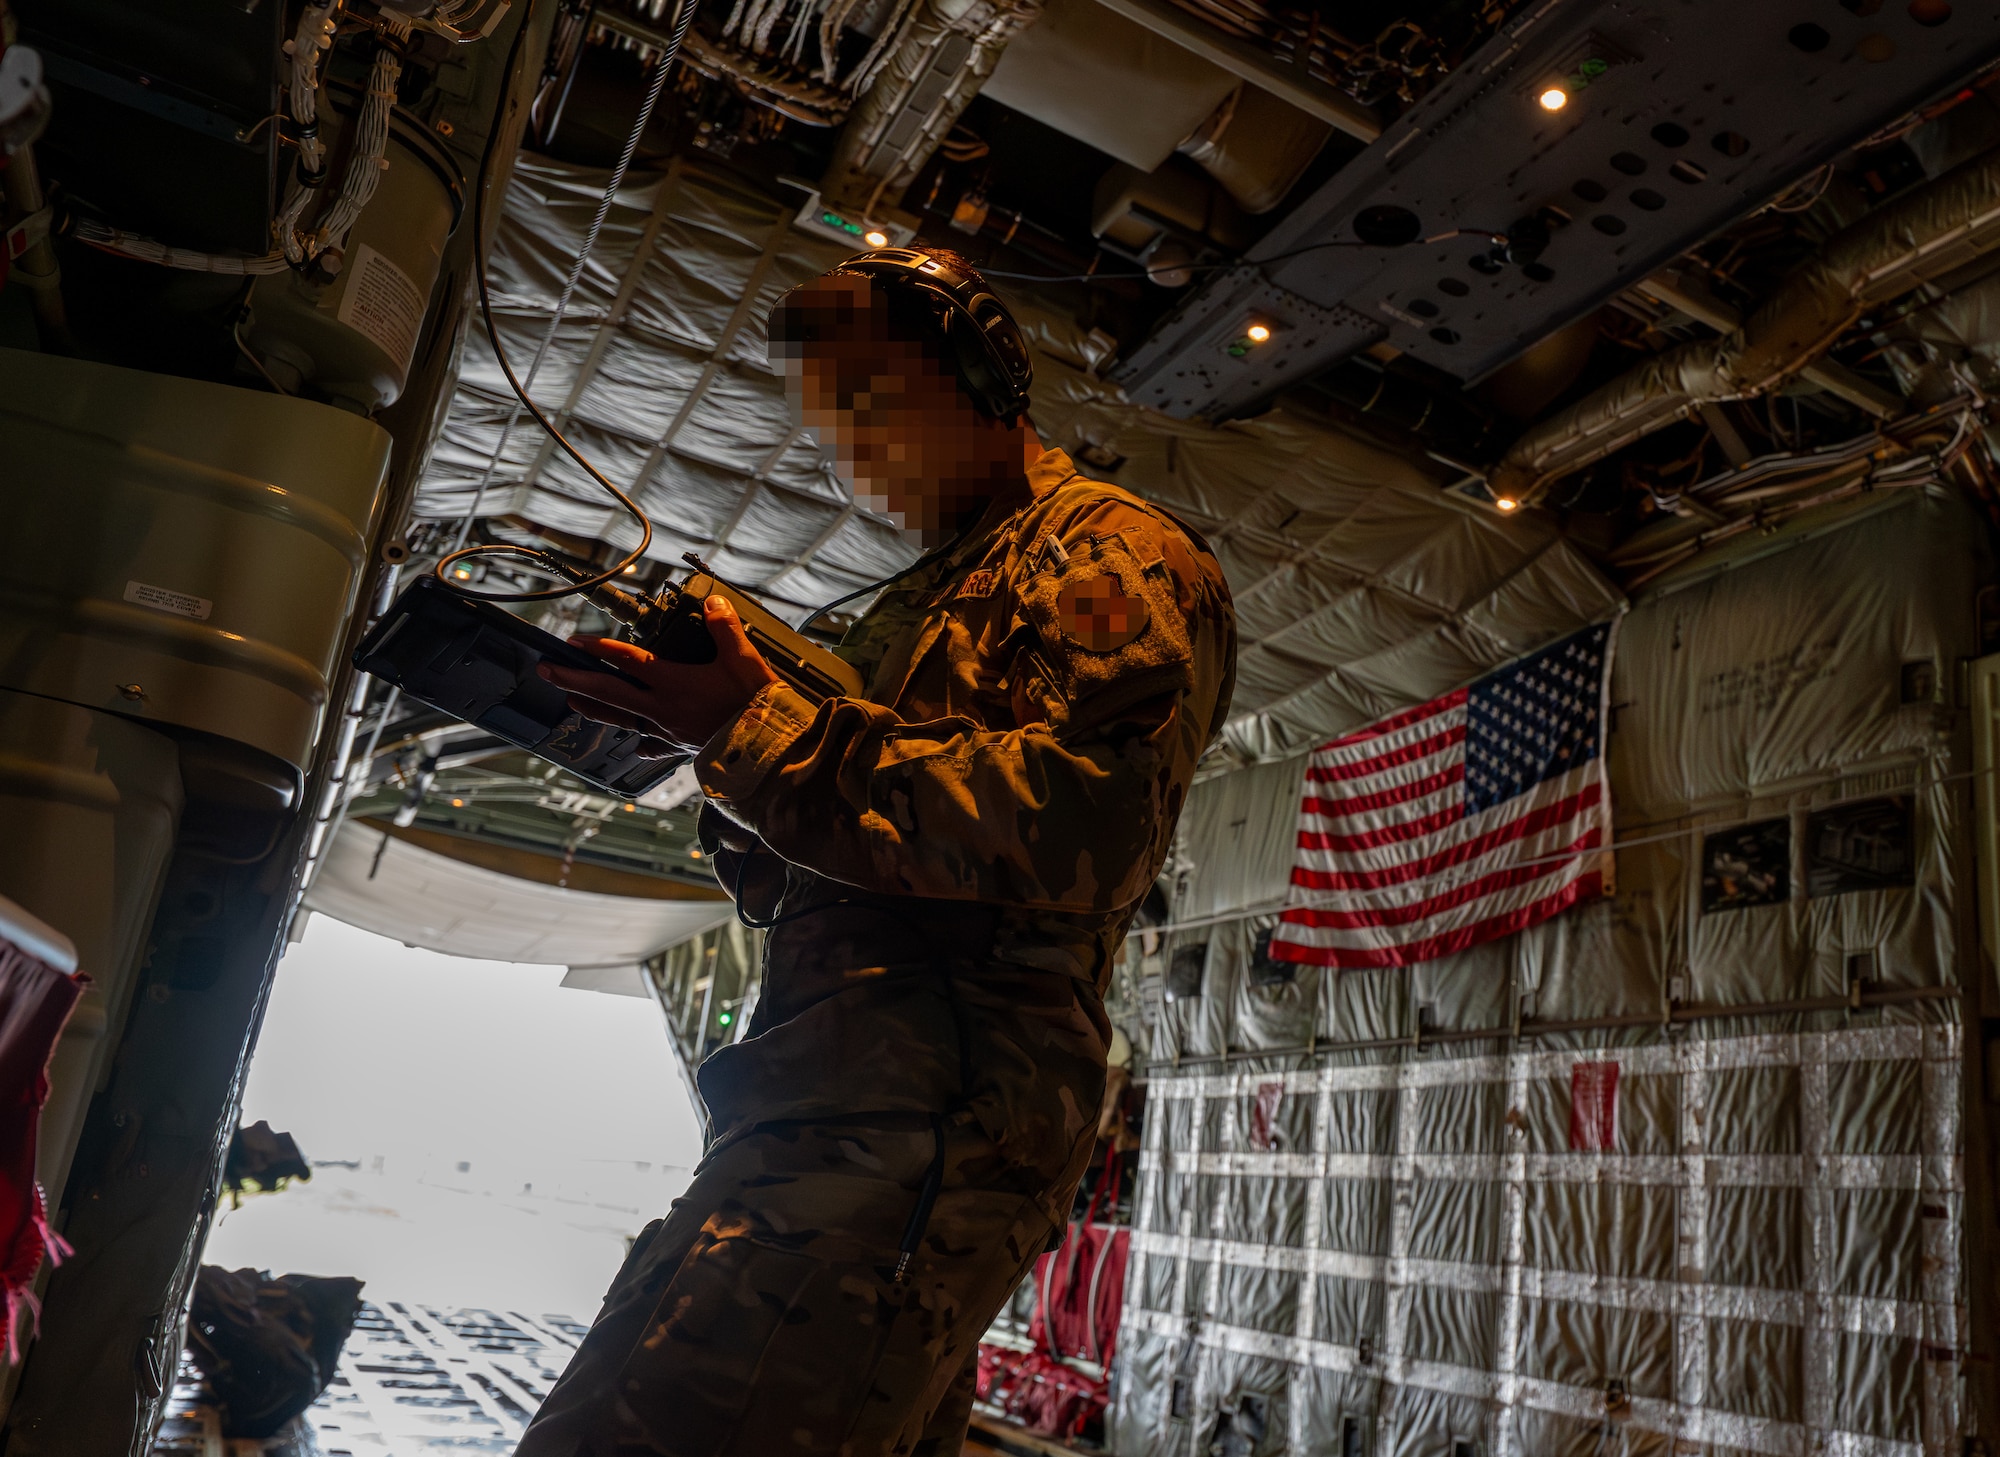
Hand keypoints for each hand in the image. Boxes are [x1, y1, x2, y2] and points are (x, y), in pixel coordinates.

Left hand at [538, 596, 778, 752]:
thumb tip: (715, 602)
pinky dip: (642, 744)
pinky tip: (636, 745)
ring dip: (593, 709)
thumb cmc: (753, 706)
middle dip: (573, 680)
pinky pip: (653, 746)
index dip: (598, 648)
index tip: (572, 641)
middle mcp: (661, 707)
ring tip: (571, 702)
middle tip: (547, 671)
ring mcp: (667, 730)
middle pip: (608, 692)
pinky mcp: (679, 748)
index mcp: (672, 682)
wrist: (765, 750)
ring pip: (621, 718)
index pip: (626, 660)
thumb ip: (725, 628)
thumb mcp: (743, 660)